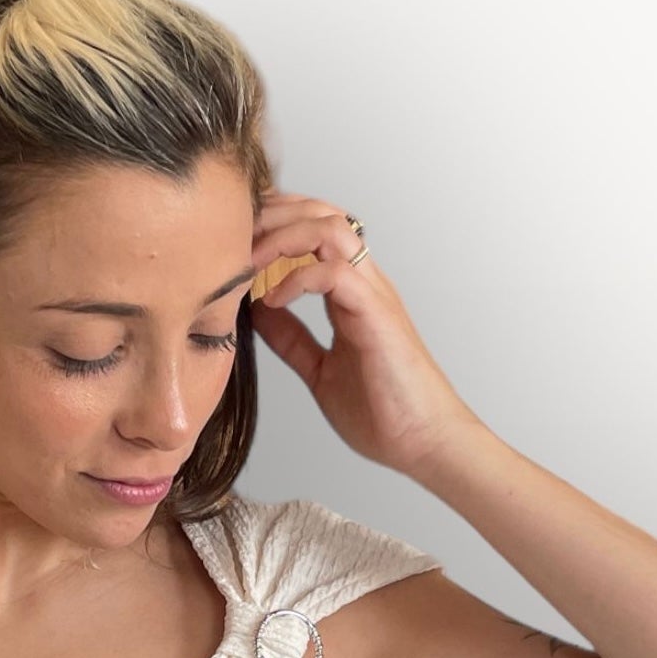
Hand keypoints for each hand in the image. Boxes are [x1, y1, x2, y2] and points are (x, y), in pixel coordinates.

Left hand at [247, 189, 480, 477]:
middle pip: (321, 214)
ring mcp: (373, 295)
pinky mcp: (376, 316)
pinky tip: (271, 300)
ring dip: (283, 237)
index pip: (315, 229)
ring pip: (330, 229)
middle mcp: (365, 284)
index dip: (276, 223)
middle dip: (273, 215)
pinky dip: (297, 279)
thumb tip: (259, 311)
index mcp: (352, 293)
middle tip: (233, 237)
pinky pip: (334, 274)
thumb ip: (292, 338)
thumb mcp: (319, 370)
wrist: (423, 443)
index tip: (237, 240)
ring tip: (248, 262)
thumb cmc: (382, 413)